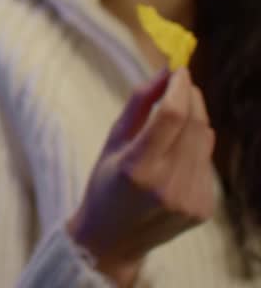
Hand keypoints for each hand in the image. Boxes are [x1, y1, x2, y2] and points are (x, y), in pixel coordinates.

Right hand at [68, 68, 216, 286]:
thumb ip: (137, 107)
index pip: (171, 116)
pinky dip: (196, 148)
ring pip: (205, 142)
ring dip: (196, 120)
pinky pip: (206, 164)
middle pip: (193, 125)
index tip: (178, 69)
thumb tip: (162, 73)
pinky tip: (177, 152)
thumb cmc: (104, 185)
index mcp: (136, 168)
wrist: (112, 240)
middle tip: (182, 82)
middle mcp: (166, 185)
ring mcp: (188, 200)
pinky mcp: (203, 209)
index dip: (178, 87)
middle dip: (190, 97)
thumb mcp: (111, 143)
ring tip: (179, 114)